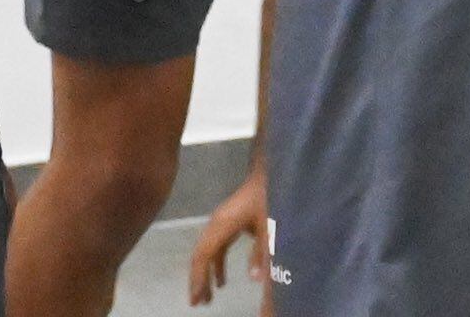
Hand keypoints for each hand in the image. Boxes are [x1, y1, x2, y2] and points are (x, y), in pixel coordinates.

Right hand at [189, 168, 268, 308]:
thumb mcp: (270, 224)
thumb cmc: (269, 193)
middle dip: (199, 279)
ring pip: (209, 251)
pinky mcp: (231, 219)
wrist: (273, 167)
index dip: (199, 278)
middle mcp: (217, 222)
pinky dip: (217, 264)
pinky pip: (218, 246)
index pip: (204, 254)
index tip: (196, 300)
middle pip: (201, 254)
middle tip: (198, 304)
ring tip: (208, 298)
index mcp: (223, 223)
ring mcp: (223, 220)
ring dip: (207, 274)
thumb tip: (254, 279)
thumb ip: (263, 251)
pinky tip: (222, 281)